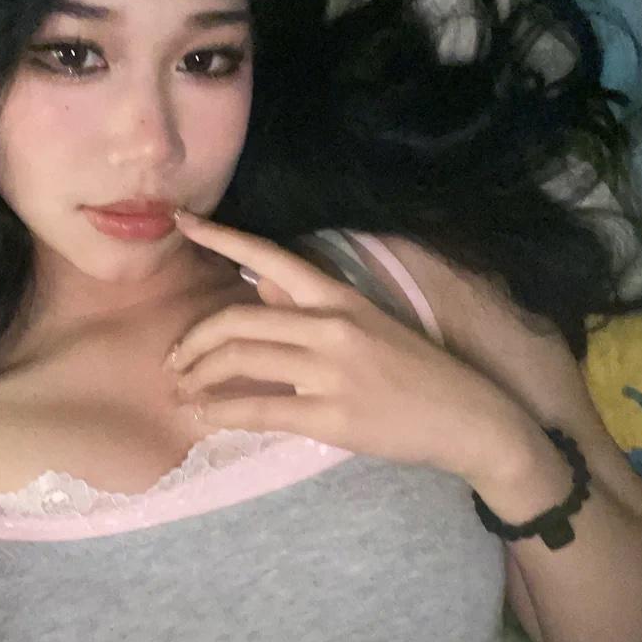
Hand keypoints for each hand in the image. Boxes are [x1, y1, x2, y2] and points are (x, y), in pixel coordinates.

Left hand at [167, 210, 529, 484]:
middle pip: (235, 321)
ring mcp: (331, 370)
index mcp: (338, 296)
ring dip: (198, 377)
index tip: (182, 222)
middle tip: (173, 362)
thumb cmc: (414, 372)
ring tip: (183, 391)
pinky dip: (221, 413)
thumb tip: (259, 282)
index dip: (221, 238)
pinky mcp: (331, 416)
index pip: (269, 256)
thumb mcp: (365, 323)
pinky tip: (204, 417)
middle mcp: (331, 324)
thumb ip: (308, 304)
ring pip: (239, 361)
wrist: (468, 418)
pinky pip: (259, 409)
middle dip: (192, 342)